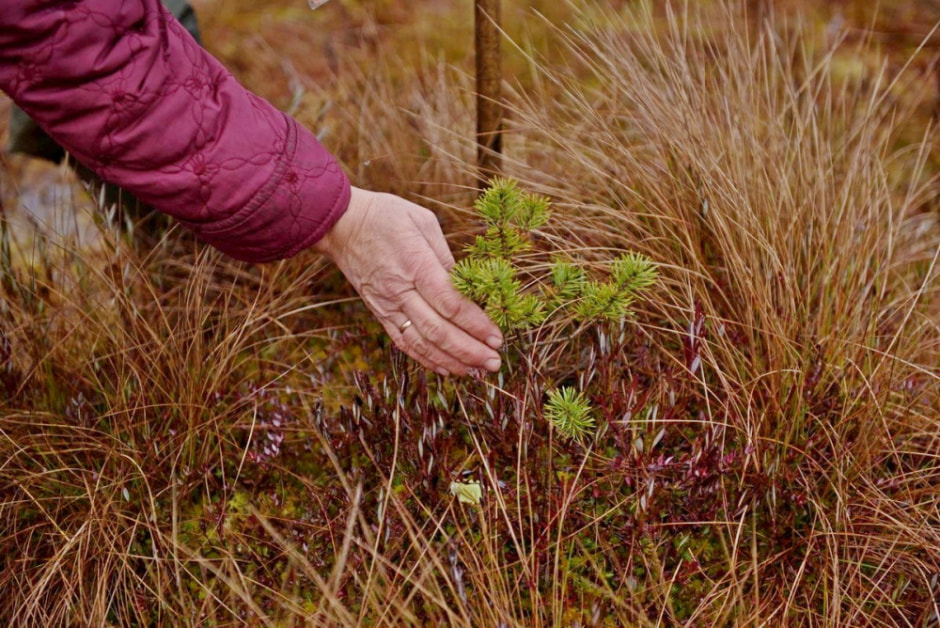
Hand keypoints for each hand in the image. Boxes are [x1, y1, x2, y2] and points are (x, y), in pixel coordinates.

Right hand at [313, 187, 502, 374]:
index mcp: (416, 264)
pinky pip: (403, 342)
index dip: (476, 324)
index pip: (450, 303)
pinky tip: (447, 368)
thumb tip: (467, 285)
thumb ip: (446, 256)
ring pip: (421, 343)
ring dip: (451, 360)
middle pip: (438, 330)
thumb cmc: (387, 216)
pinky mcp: (379, 313)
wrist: (342, 225)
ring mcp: (387, 305)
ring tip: (477, 371)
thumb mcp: (423, 222)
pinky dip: (426, 359)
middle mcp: (400, 290)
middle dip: (469, 350)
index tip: (497, 337)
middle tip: (494, 362)